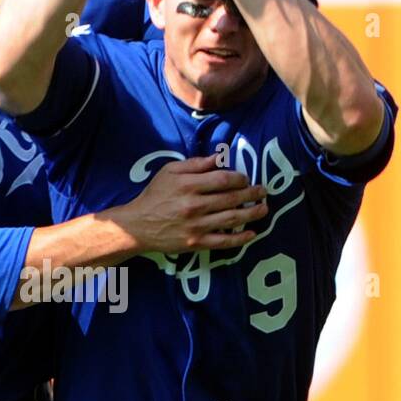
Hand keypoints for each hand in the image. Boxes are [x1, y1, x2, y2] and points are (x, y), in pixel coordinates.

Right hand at [115, 155, 266, 254]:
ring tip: (263, 208)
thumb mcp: (169, 171)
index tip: (245, 178)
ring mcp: (196, 226)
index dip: (239, 178)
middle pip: (231, 198)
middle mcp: (194, 206)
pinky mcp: (196, 243)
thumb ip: (195, 164)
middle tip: (263, 191)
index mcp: (188, 185)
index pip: (223, 179)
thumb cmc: (154, 195)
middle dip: (251, 194)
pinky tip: (252, 233)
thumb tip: (219, 157)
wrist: (137, 226)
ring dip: (252, 213)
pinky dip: (240, 238)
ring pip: (232, 219)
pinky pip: (223, 241)